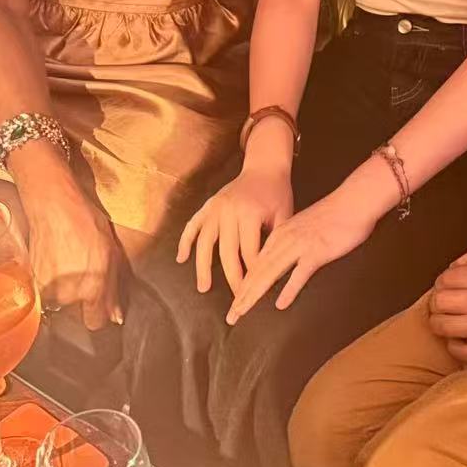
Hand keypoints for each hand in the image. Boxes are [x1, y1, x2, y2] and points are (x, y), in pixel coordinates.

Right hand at [22, 177, 123, 330]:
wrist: (54, 207)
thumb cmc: (86, 224)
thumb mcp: (112, 253)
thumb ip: (113, 289)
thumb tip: (116, 316)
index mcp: (92, 288)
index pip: (95, 322)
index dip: (99, 312)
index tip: (100, 302)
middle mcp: (68, 295)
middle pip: (76, 313)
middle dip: (81, 298)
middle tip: (83, 272)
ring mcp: (47, 290)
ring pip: (59, 303)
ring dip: (64, 291)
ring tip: (68, 265)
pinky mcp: (32, 282)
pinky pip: (45, 292)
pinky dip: (50, 282)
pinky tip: (56, 262)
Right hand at [177, 162, 293, 294]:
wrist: (265, 164)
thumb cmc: (278, 192)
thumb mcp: (285, 214)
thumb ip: (277, 240)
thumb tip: (274, 272)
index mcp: (250, 213)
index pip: (250, 253)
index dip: (253, 275)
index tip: (256, 294)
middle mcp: (229, 211)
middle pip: (227, 253)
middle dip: (232, 279)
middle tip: (236, 301)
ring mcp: (215, 208)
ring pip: (204, 242)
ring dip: (202, 267)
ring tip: (204, 288)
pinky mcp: (207, 205)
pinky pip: (192, 225)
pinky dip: (185, 242)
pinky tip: (181, 258)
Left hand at [224, 188, 376, 324]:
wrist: (354, 200)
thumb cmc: (334, 214)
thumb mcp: (305, 226)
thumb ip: (292, 242)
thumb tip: (283, 259)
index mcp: (281, 233)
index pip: (256, 263)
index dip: (243, 284)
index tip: (235, 303)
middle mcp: (285, 239)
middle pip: (258, 271)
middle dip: (242, 295)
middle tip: (231, 316)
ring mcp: (300, 245)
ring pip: (271, 272)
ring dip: (255, 294)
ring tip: (243, 311)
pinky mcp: (317, 251)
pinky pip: (300, 273)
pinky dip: (289, 289)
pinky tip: (281, 304)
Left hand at [426, 238, 466, 365]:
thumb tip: (456, 265)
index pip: (445, 279)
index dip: (442, 281)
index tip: (449, 285)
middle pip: (440, 302)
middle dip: (438, 300)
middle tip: (446, 302)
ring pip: (444, 327)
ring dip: (440, 322)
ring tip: (449, 319)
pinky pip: (461, 352)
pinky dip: (454, 345)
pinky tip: (460, 337)